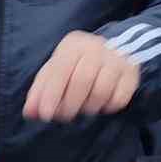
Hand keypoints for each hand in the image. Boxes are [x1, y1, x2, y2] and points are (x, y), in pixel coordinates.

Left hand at [23, 31, 139, 121]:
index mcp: (73, 45)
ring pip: (101, 91)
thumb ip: (40, 91)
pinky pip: (119, 98)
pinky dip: (107, 107)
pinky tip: (101, 105)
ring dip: (89, 107)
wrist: (114, 50)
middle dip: (69, 104)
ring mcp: (116, 59)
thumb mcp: (56, 71)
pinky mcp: (131, 73)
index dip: (51, 94)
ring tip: (83, 108)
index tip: (45, 115)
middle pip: (81, 81)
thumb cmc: (77, 64)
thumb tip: (29, 112)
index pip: (59, 70)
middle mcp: (96, 47)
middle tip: (64, 116)